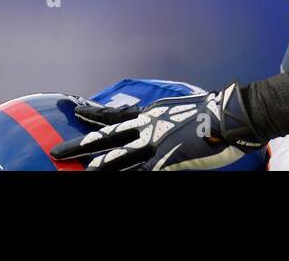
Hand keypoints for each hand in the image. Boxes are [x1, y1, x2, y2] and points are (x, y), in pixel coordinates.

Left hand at [51, 83, 263, 170]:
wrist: (232, 115)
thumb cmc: (213, 112)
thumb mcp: (180, 109)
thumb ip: (163, 118)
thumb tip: (154, 119)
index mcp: (152, 114)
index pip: (116, 116)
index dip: (94, 114)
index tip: (75, 110)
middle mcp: (148, 127)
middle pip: (106, 138)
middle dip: (80, 146)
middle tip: (57, 151)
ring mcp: (155, 145)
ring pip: (117, 158)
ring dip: (97, 167)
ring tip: (77, 174)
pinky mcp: (166, 161)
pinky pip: (140, 173)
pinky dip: (126, 178)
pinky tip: (109, 180)